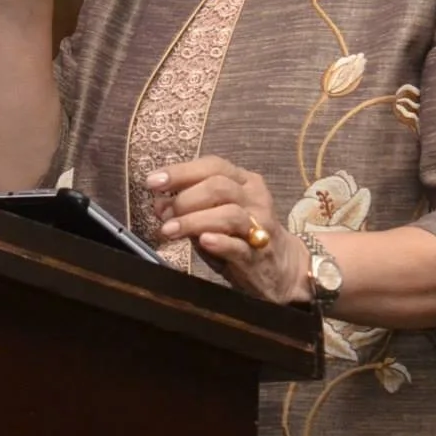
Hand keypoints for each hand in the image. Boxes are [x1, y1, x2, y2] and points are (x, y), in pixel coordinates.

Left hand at [144, 156, 310, 303]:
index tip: (152, 182)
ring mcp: (260, 226)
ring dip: (193, 220)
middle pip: (219, 186)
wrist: (282, 269)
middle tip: (163, 214)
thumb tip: (158, 203)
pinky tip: (203, 241)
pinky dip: (219, 242)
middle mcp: (255, 198)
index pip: (213, 166)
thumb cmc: (241, 237)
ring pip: (228, 214)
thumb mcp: (216, 216)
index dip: (181, 171)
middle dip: (185, 198)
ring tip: (169, 230)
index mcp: (244, 182)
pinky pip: (239, 245)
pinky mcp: (259, 254)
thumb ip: (190, 207)